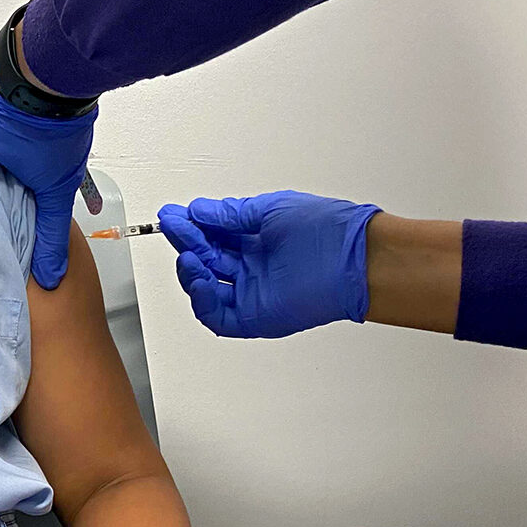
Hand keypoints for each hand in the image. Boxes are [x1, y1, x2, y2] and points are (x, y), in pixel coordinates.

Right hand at [0, 72, 95, 287]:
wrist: (61, 68)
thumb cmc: (46, 123)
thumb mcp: (52, 187)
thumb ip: (50, 232)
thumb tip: (49, 274)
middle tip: (6, 203)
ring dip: (8, 154)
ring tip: (21, 177)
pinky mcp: (8, 88)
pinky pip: (6, 118)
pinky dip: (18, 132)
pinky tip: (34, 144)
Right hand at [157, 191, 380, 337]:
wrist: (354, 258)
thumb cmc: (328, 232)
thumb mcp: (269, 209)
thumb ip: (229, 215)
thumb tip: (197, 211)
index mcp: (256, 241)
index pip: (211, 235)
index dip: (189, 225)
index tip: (171, 214)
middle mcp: (252, 267)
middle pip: (204, 258)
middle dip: (186, 241)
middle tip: (174, 227)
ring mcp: (252, 292)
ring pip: (205, 288)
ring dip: (190, 272)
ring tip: (188, 255)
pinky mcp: (256, 317)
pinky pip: (218, 317)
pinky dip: (203, 301)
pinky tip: (201, 280)